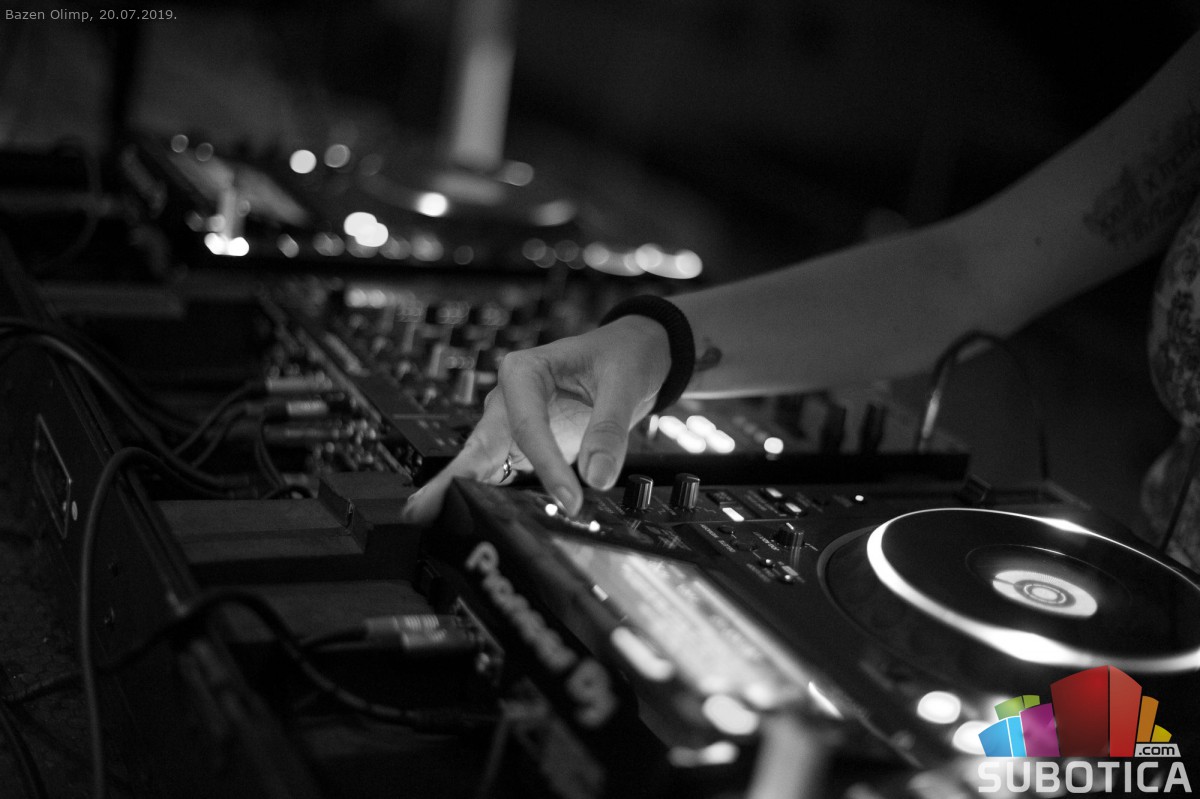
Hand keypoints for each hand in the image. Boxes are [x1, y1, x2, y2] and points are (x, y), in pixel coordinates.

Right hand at [401, 315, 670, 524]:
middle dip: (454, 480)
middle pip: (481, 445)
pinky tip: (471, 521)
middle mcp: (509, 399)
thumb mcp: (624, 383)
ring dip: (463, 494)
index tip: (570, 499)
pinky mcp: (521, 448)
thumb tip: (597, 477)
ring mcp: (511, 426)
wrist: (628, 354)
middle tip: (424, 510)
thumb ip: (610, 430)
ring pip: (482, 464)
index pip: (527, 425)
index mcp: (525, 371)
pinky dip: (490, 498)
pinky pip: (503, 475)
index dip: (547, 466)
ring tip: (433, 522)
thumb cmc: (621, 357)